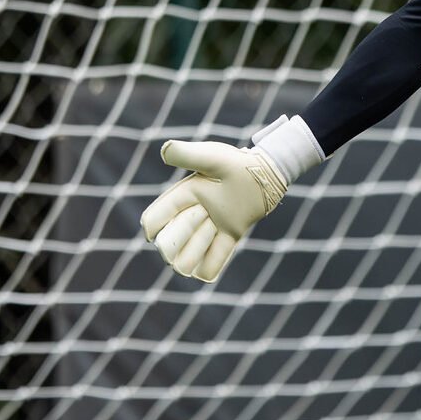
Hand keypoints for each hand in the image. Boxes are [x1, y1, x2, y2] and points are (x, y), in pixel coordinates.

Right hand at [140, 115, 322, 282]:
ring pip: (187, 259)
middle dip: (184, 233)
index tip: (170, 216)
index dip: (156, 224)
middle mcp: (191, 216)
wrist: (266, 174)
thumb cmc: (237, 163)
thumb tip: (164, 151)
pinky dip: (209, 268)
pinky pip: (211, 265)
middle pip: (170, 244)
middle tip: (205, 214)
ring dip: (199, 248)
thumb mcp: (213, 157)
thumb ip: (189, 155)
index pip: (154, 220)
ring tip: (215, 227)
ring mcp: (209, 230)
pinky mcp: (228, 238)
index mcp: (183, 197)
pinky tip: (212, 262)